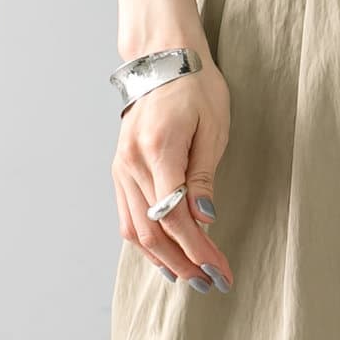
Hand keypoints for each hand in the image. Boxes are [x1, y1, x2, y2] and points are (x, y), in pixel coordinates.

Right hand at [112, 57, 235, 293]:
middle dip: (183, 263)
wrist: (164, 57)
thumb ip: (204, 175)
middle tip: (210, 281)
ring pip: (135, 230)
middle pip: (153, 231)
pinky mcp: (119, 168)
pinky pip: (128, 216)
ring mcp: (121, 166)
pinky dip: (145, 241)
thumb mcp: (214, 125)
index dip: (198, 249)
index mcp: (159, 149)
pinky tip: (163, 256)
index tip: (220, 269)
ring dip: (162, 259)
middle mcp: (133, 163)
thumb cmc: (196, 85)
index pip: (176, 217)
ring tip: (190, 277)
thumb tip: (203, 219)